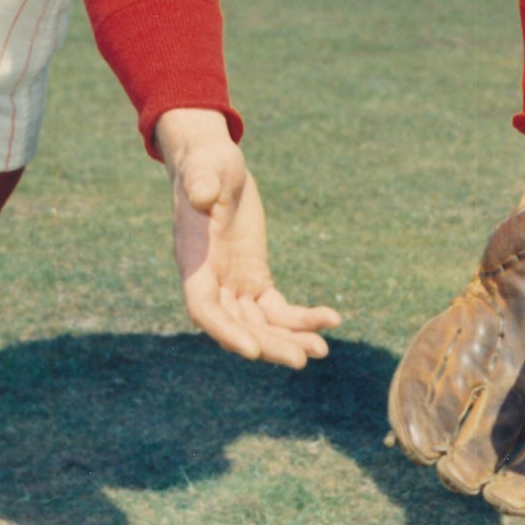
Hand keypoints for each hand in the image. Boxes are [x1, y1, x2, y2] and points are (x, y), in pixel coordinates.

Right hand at [154, 107, 340, 367]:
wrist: (215, 166)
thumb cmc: (205, 166)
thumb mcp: (204, 169)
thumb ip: (200, 184)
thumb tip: (201, 195)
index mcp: (193, 261)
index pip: (203, 308)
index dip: (225, 331)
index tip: (251, 350)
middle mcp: (211, 281)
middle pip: (238, 325)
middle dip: (269, 344)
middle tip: (303, 358)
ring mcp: (233, 284)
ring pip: (260, 324)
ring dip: (289, 338)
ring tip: (323, 349)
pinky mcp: (254, 278)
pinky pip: (277, 307)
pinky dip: (301, 317)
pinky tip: (331, 318)